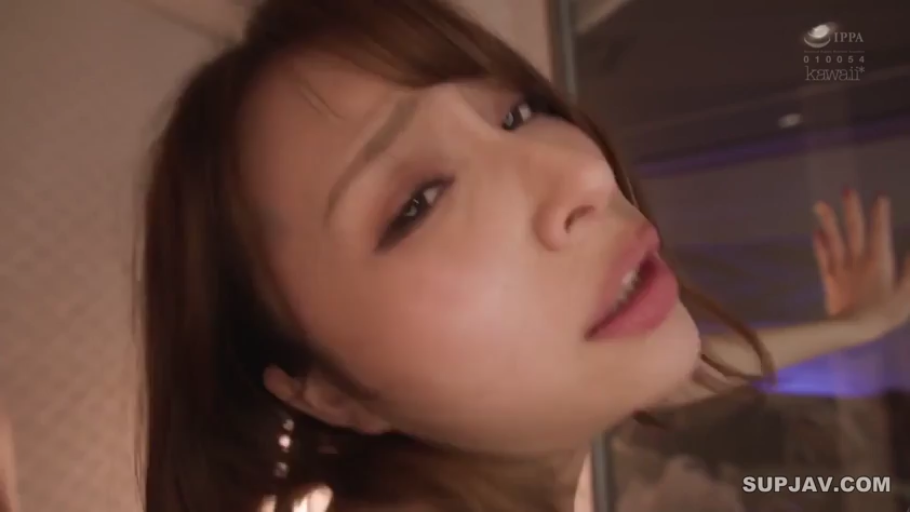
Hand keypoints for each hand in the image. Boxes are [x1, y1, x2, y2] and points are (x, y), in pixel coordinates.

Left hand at [812, 188, 909, 337]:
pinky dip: (819, 244)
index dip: (880, 214)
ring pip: (834, 239)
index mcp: (879, 261)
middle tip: (846, 189)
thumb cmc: (884, 313)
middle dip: (851, 209)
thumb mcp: (906, 293)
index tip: (879, 197)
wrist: (852, 329)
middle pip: (854, 230)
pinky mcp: (829, 278)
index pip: (879, 232)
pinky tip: (816, 232)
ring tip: (820, 203)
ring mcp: (841, 267)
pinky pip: (823, 257)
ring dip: (828, 220)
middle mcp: (858, 259)